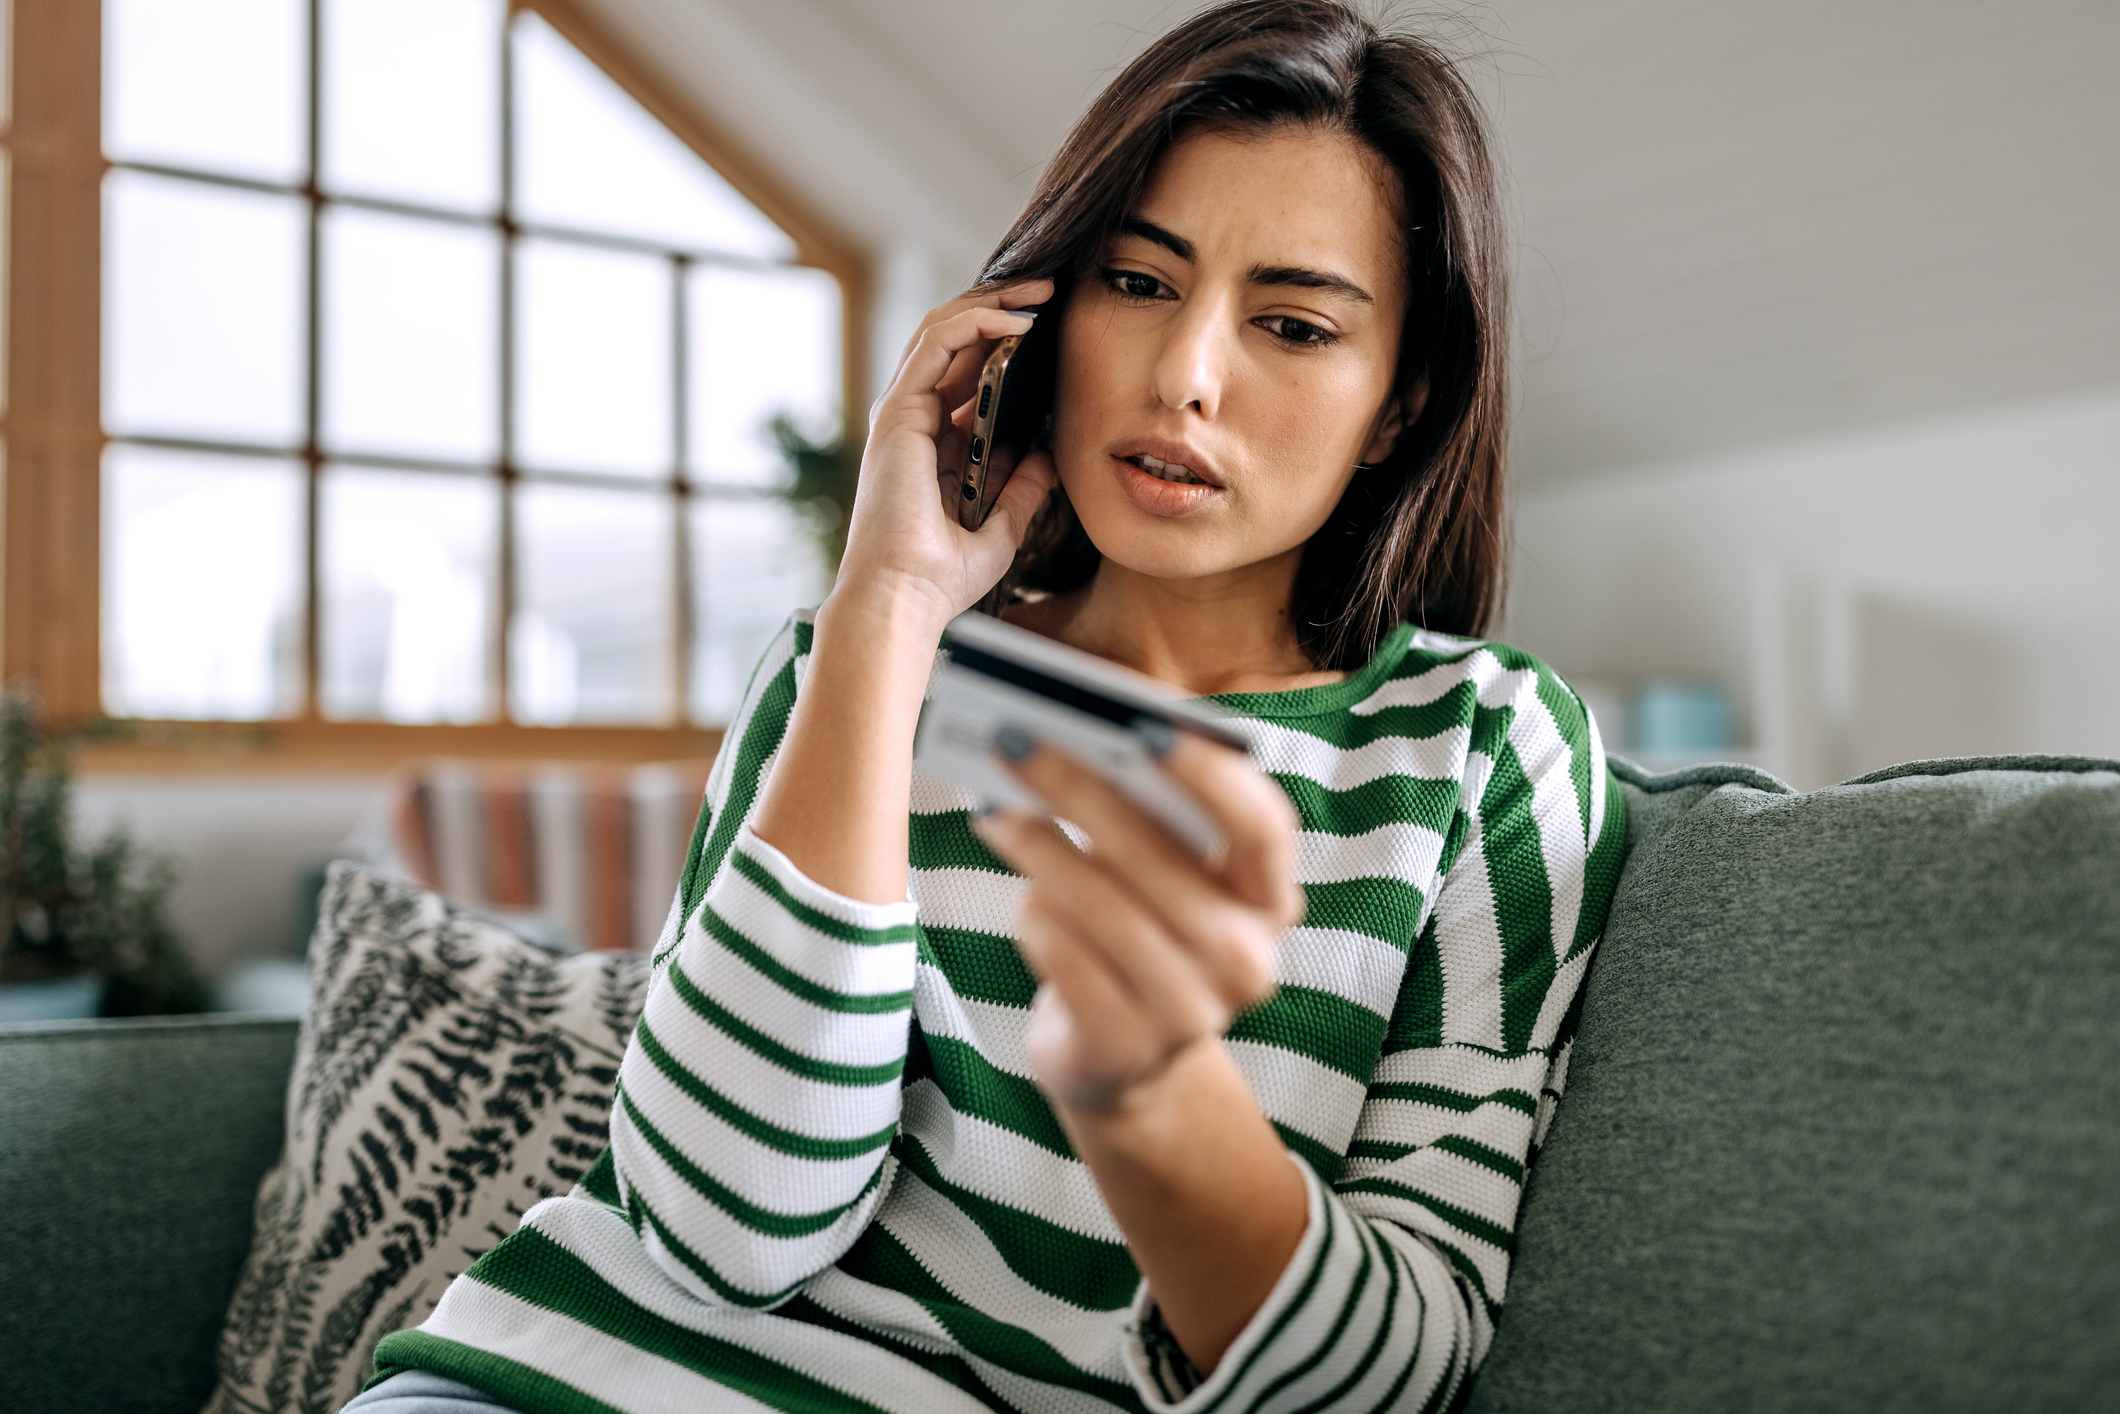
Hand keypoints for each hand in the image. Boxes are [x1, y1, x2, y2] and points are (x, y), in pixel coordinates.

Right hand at [833, 280, 1058, 629]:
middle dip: (1001, 309)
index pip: (964, 374)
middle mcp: (912, 423)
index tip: (1050, 332)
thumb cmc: (940, 578)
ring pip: (942, 330)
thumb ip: (1020, 491)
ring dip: (992, 303)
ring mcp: (901, 413)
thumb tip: (1046, 458)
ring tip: (1039, 293)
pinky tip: (1017, 322)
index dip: (1004, 345)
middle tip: (1049, 294)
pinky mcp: (898, 412)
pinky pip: (936, 344)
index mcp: (930, 447)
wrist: (905, 598)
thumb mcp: (1000, 529)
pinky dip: (977, 323)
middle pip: (953, 342)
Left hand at [972, 732, 1305, 1113]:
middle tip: (1017, 744)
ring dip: (1037, 848)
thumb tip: (1077, 738)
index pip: (1262, 829)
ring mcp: (1189, 1012)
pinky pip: (1064, 955)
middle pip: (1154, 857)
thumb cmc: (1140, 938)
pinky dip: (1035, 917)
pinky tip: (1022, 899)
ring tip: (994, 813)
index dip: (1212, 776)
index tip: (1147, 728)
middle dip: (1077, 789)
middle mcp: (1243, 959)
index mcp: (1267, 902)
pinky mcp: (1126, 1046)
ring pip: (1098, 905)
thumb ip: (1149, 819)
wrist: (1120, 1062)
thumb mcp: (1165, 883)